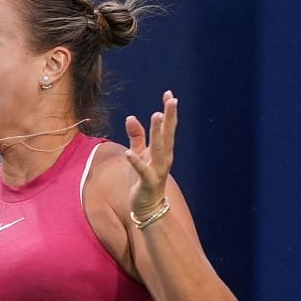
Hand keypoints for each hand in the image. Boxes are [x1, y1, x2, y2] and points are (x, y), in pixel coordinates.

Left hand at [123, 90, 176, 219]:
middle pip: (167, 135)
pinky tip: (129, 153)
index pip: (167, 128)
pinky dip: (136, 162)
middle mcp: (164, 158)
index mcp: (163, 150)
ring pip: (158, 149)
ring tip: (156, 116)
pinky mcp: (147, 183)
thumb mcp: (139, 153)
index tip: (169, 94)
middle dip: (169, 117)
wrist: (148, 207)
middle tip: (172, 100)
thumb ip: (136, 136)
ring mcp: (157, 171)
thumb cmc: (144, 178)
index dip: (168, 111)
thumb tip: (131, 117)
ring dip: (157, 133)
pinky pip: (142, 171)